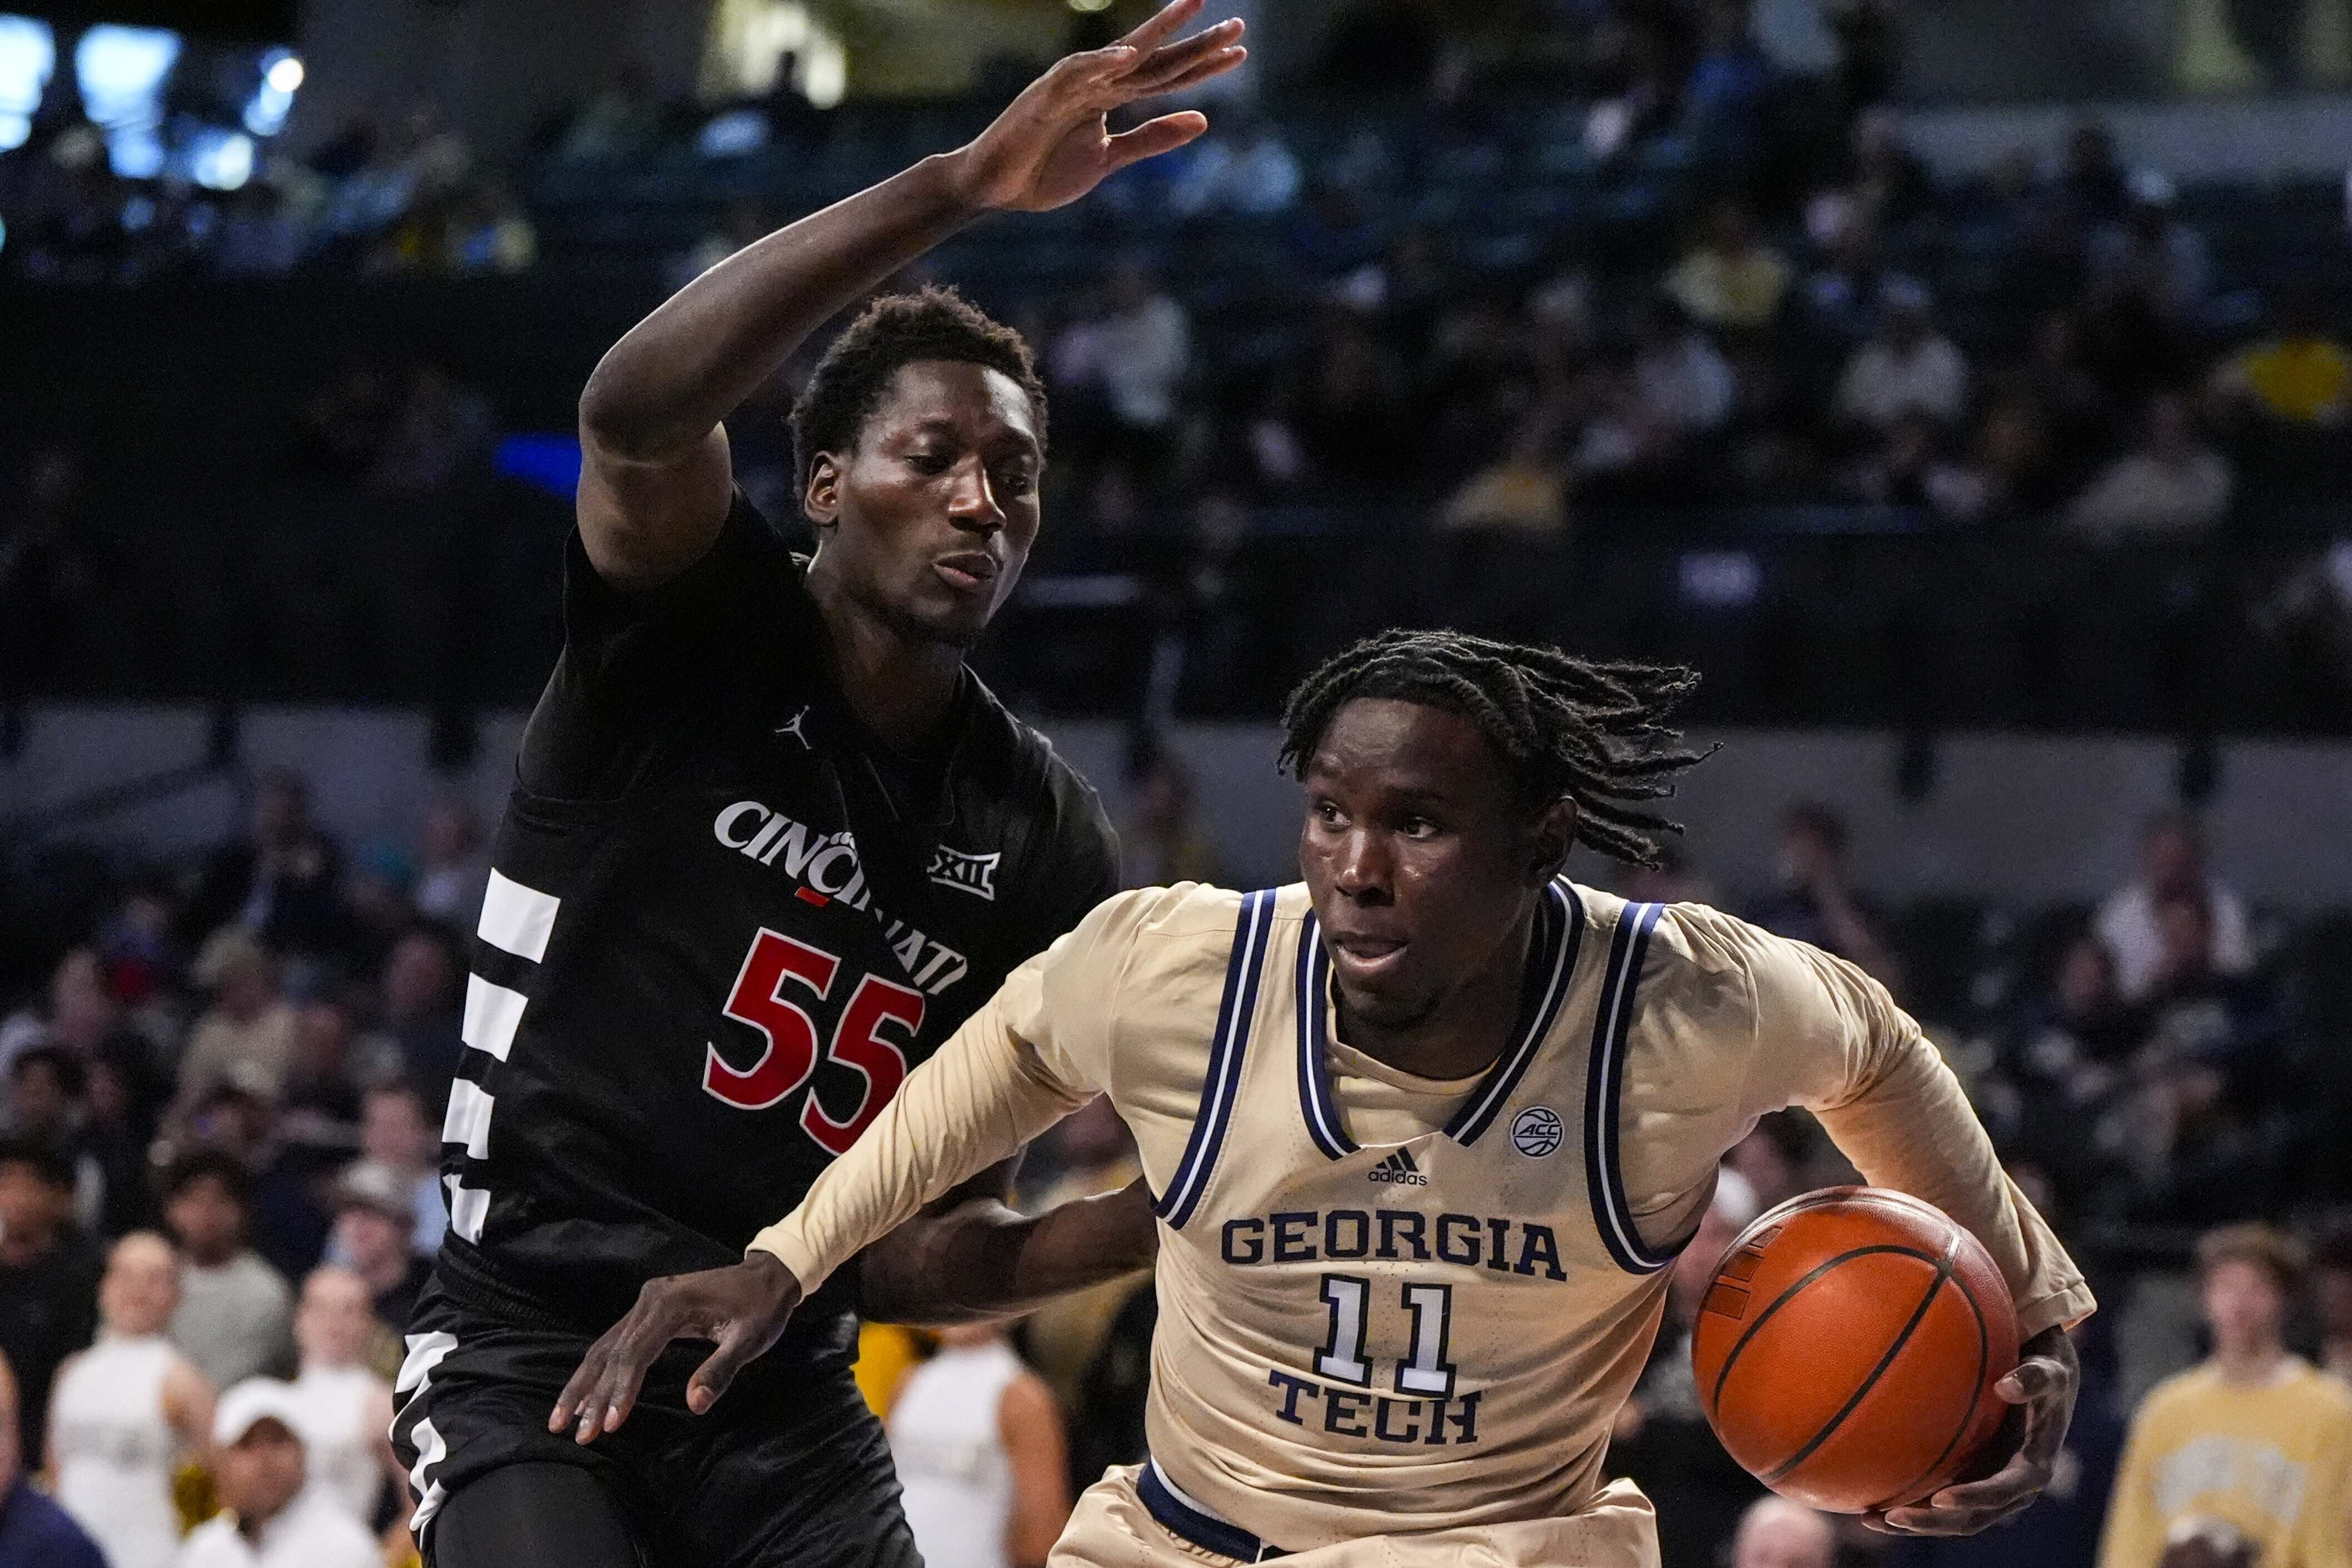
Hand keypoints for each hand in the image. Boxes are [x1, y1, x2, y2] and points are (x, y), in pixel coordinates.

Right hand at [549, 1253, 803, 1442]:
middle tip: (579, 1434)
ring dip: (584, 1384)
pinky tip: (583, 1394)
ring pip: (605, 1346)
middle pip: (612, 1352)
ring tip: (562, 1420)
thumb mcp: (749, 1341)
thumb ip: (720, 1371)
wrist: (767, 1277)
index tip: (610, 1425)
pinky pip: (614, 1341)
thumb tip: (695, 1406)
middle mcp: (650, 1299)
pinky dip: (597, 1370)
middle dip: (592, 1395)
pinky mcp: (647, 1307)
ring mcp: (645, 1301)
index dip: (621, 1391)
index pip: (635, 1353)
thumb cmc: (761, 1310)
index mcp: (672, 1305)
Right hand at [943, 0, 1245, 213]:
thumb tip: (1203, 120)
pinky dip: (1101, 63)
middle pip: (1155, 59)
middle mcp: (1097, 82)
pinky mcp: (1044, 96)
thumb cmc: (1045, 171)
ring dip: (1156, 33)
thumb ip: (1152, 139)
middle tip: (1237, 24)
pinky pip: (1076, 74)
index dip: (1203, 65)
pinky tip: (1130, 53)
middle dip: (1194, 41)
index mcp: (1113, 96)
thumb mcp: (1109, 159)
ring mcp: (1071, 85)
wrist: (994, 189)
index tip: (1240, 51)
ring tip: (1189, 9)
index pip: (1167, 76)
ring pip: (1122, 54)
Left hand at [1862, 1323, 2078, 1535]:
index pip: (2003, 1491)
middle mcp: (2012, 1487)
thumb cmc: (2044, 1368)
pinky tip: (1870, 1503)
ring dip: (1916, 1522)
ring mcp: (1989, 1486)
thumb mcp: (2050, 1369)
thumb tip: (2006, 1387)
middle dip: (1934, 1522)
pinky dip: (1912, 1505)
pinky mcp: (1971, 1479)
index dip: (1974, 1498)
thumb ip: (2036, 1377)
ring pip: (1953, 1518)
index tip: (1942, 1499)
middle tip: (1893, 1517)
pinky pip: (1941, 1501)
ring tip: (1871, 1520)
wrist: (2042, 1376)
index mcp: (2033, 1467)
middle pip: (1972, 1517)